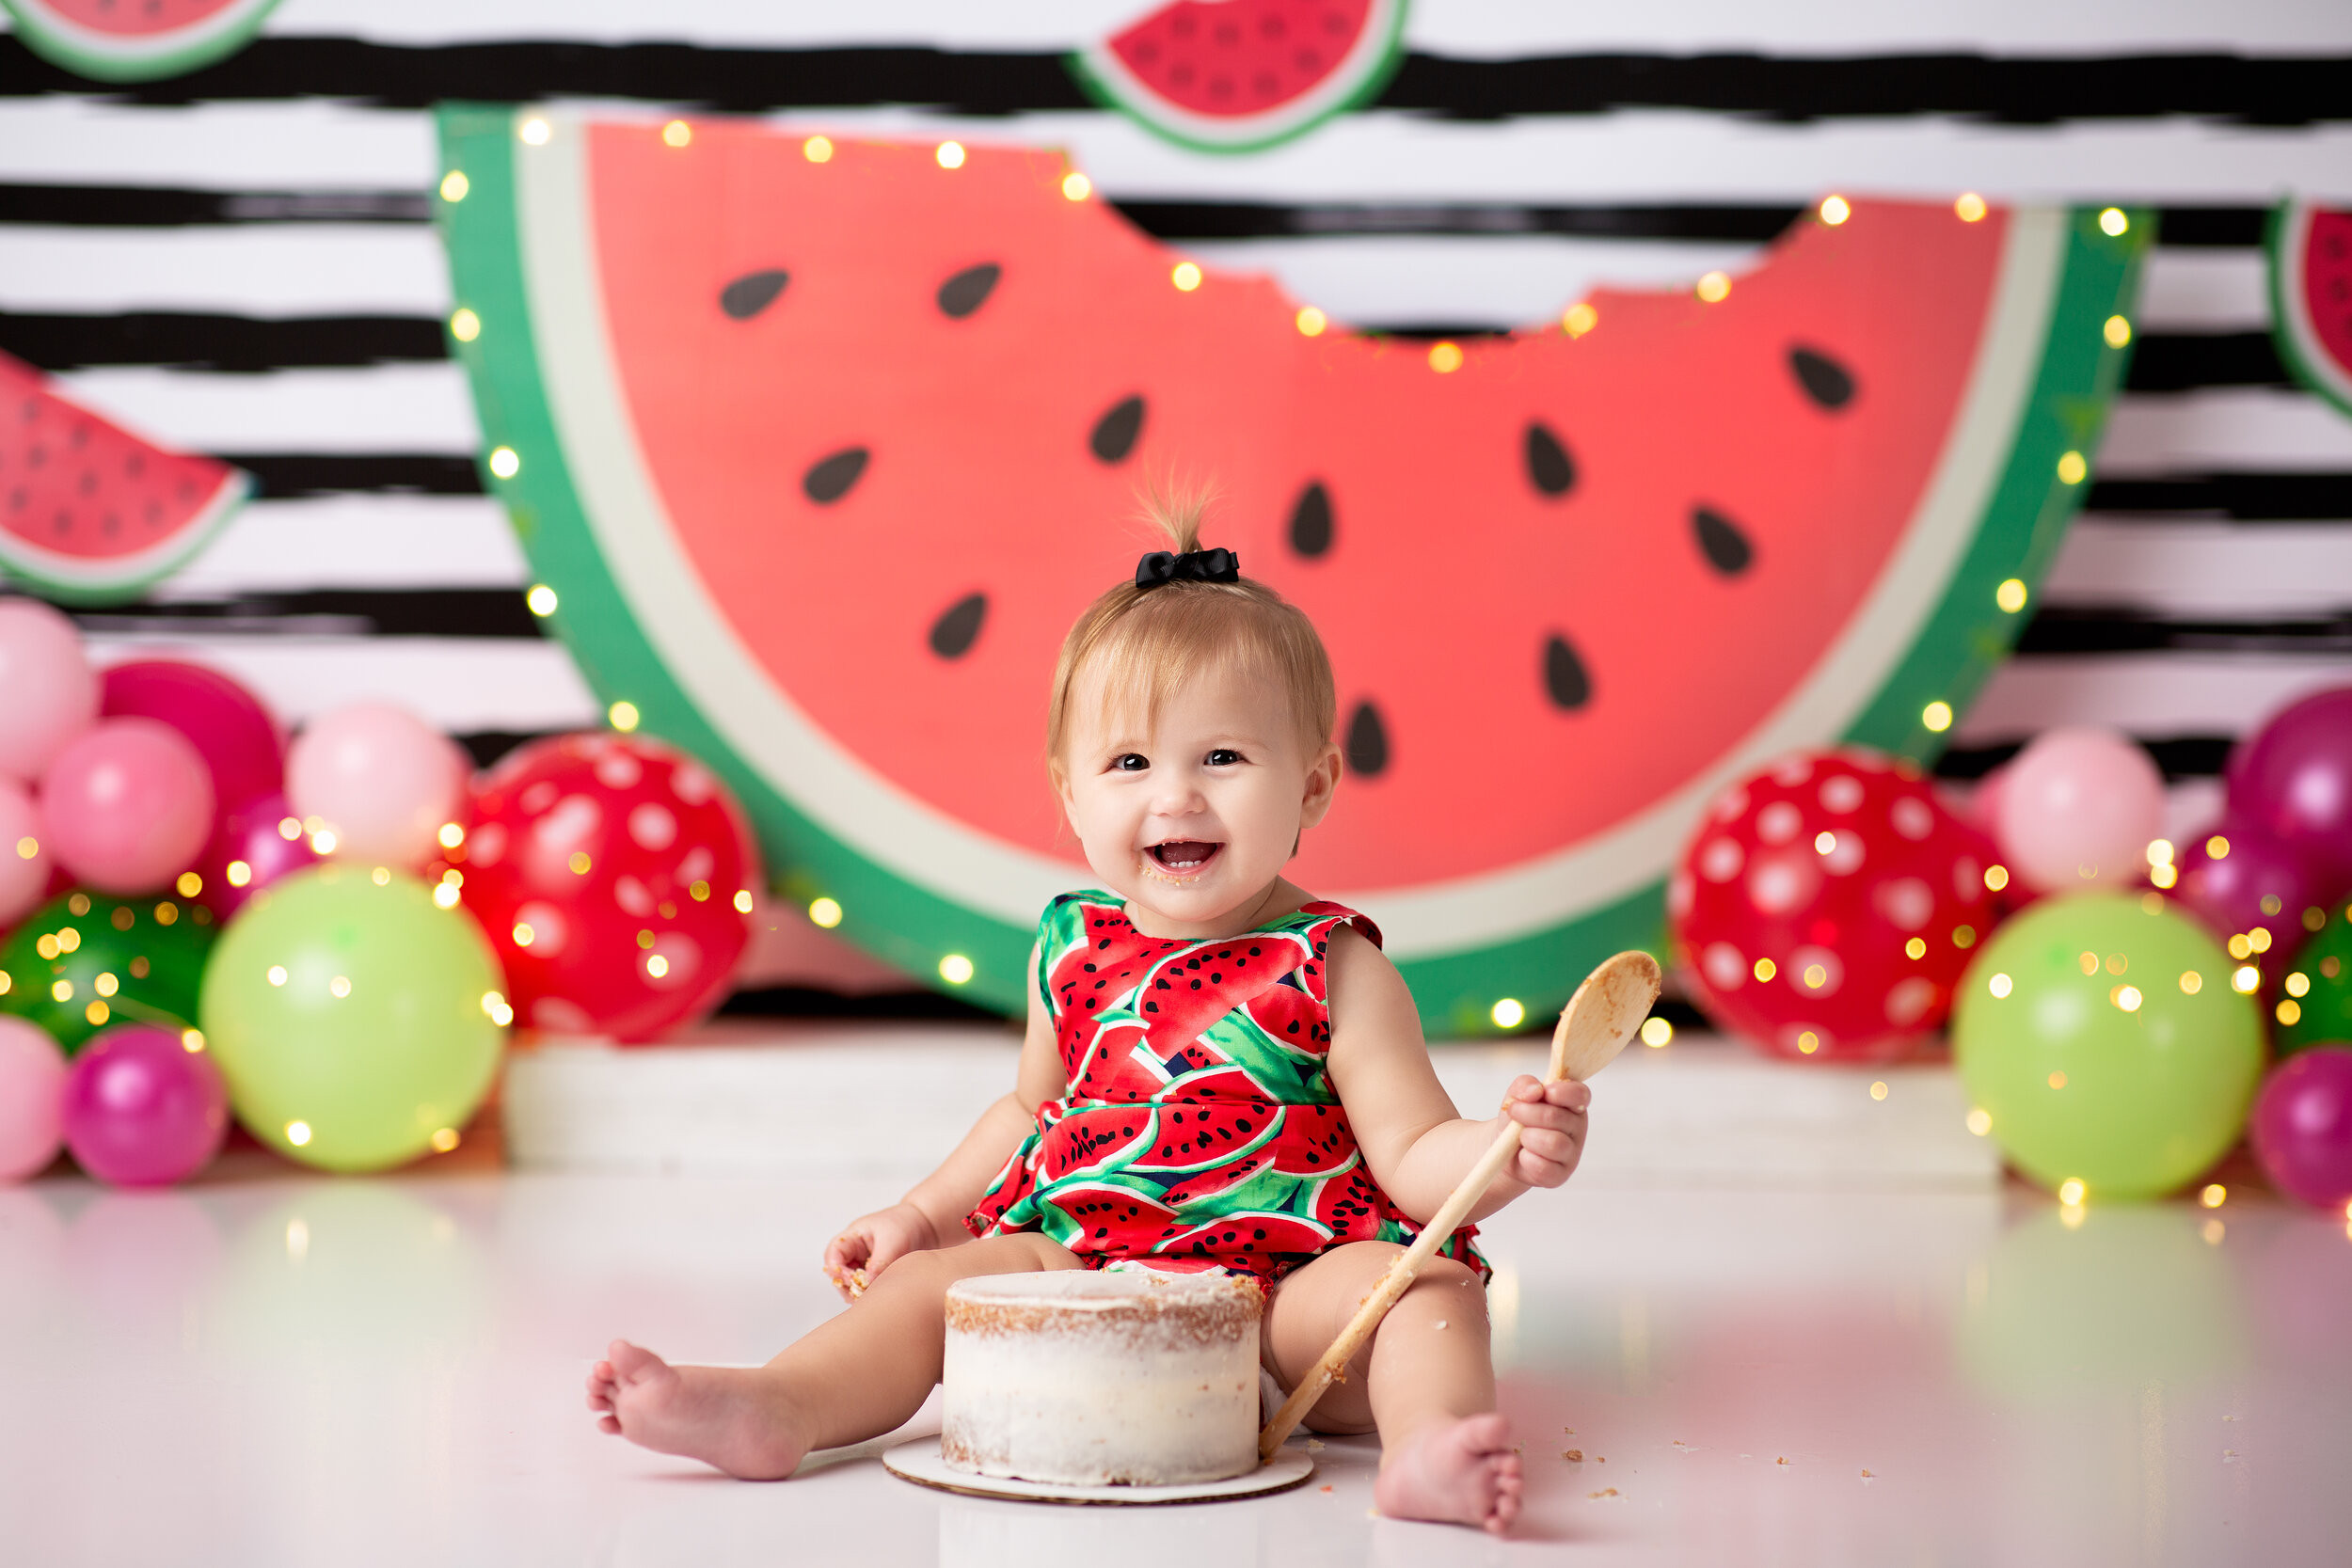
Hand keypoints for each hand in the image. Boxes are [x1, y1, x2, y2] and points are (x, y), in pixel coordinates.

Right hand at [822, 1202, 940, 1301]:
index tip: (853, 1280)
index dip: (838, 1270)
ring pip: (850, 1285)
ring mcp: (862, 1265)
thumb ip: (879, 1262)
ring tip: (875, 1294)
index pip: (833, 1255)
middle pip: (838, 1274)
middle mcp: (853, 1252)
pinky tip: (881, 1295)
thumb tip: (867, 1283)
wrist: (926, 1227)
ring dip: (858, 1292)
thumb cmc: (906, 1224)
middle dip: (848, 1286)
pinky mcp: (873, 1276)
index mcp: (853, 1237)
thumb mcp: (893, 1241)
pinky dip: (869, 1294)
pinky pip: (864, 1289)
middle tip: (863, 1293)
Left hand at [1498, 1075, 1590, 1188]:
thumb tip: (1536, 1091)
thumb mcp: (1516, 1096)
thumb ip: (1525, 1085)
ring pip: (1554, 1143)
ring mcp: (1571, 1153)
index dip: (1563, 1092)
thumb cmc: (1516, 1119)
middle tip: (1513, 1111)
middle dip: (1527, 1112)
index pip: (1580, 1094)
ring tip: (1520, 1137)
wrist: (1504, 1148)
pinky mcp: (1561, 1175)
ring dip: (1528, 1137)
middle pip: (1556, 1117)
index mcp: (1572, 1104)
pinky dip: (1527, 1159)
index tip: (1545, 1092)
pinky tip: (1523, 1155)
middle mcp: (1576, 1128)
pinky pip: (1544, 1168)